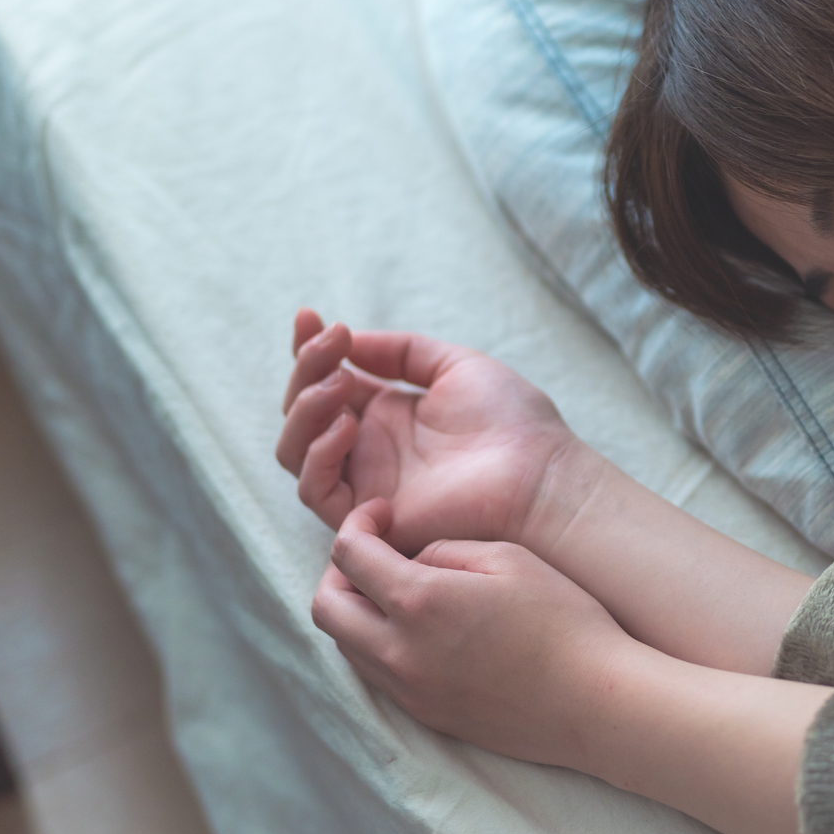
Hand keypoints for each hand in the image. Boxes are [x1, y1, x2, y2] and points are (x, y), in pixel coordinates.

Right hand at [279, 309, 598, 554]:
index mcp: (388, 414)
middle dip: (306, 369)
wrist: (539, 475)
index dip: (309, 349)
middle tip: (331, 343)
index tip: (310, 315)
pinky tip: (349, 424)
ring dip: (305, 409)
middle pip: (303, 411)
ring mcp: (365, 483)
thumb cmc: (511, 423)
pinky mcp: (367, 517)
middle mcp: (369, 449)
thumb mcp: (453, 367)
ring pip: (295, 450)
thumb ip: (401, 351)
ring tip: (340, 382)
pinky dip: (318, 454)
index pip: (327, 380)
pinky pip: (314, 490)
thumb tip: (349, 339)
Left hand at [311, 499, 631, 767]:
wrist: (595, 700)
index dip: (356, 524)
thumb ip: (443, 550)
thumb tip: (409, 559)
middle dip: (339, 572)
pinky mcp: (425, 716)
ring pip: (345, 645)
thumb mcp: (507, 558)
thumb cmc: (563, 620)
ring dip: (356, 611)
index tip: (381, 515)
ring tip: (395, 590)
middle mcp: (400, 653)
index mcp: (419, 602)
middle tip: (374, 553)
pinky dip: (377, 644)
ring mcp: (410, 691)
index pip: (348, 555)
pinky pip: (374, 674)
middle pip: (325, 607)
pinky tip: (417, 628)